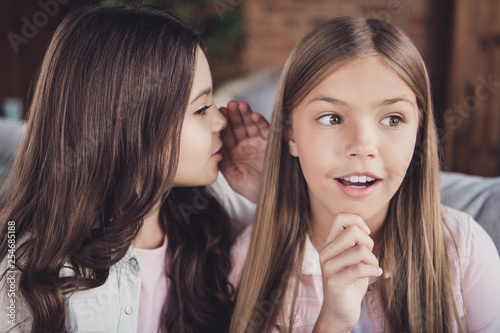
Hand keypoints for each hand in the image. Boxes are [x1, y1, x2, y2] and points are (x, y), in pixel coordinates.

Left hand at [219, 100, 268, 202]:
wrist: (271, 197)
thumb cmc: (251, 190)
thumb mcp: (233, 177)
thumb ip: (224, 163)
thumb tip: (215, 150)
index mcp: (234, 153)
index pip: (227, 135)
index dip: (223, 125)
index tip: (219, 114)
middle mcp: (245, 146)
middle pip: (238, 126)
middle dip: (234, 115)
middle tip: (230, 105)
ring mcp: (258, 143)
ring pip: (251, 125)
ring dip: (246, 114)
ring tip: (241, 106)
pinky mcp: (271, 144)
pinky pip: (265, 130)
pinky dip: (260, 122)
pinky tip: (254, 115)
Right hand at [313, 214, 382, 332]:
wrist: (340, 311)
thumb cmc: (350, 283)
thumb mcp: (352, 258)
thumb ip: (354, 243)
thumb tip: (364, 227)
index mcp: (330, 244)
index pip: (340, 217)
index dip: (357, 220)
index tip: (366, 233)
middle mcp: (326, 252)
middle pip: (352, 231)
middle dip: (368, 242)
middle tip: (369, 256)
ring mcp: (328, 267)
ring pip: (360, 250)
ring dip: (373, 260)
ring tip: (373, 267)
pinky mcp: (334, 281)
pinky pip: (360, 268)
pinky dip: (373, 270)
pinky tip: (376, 274)